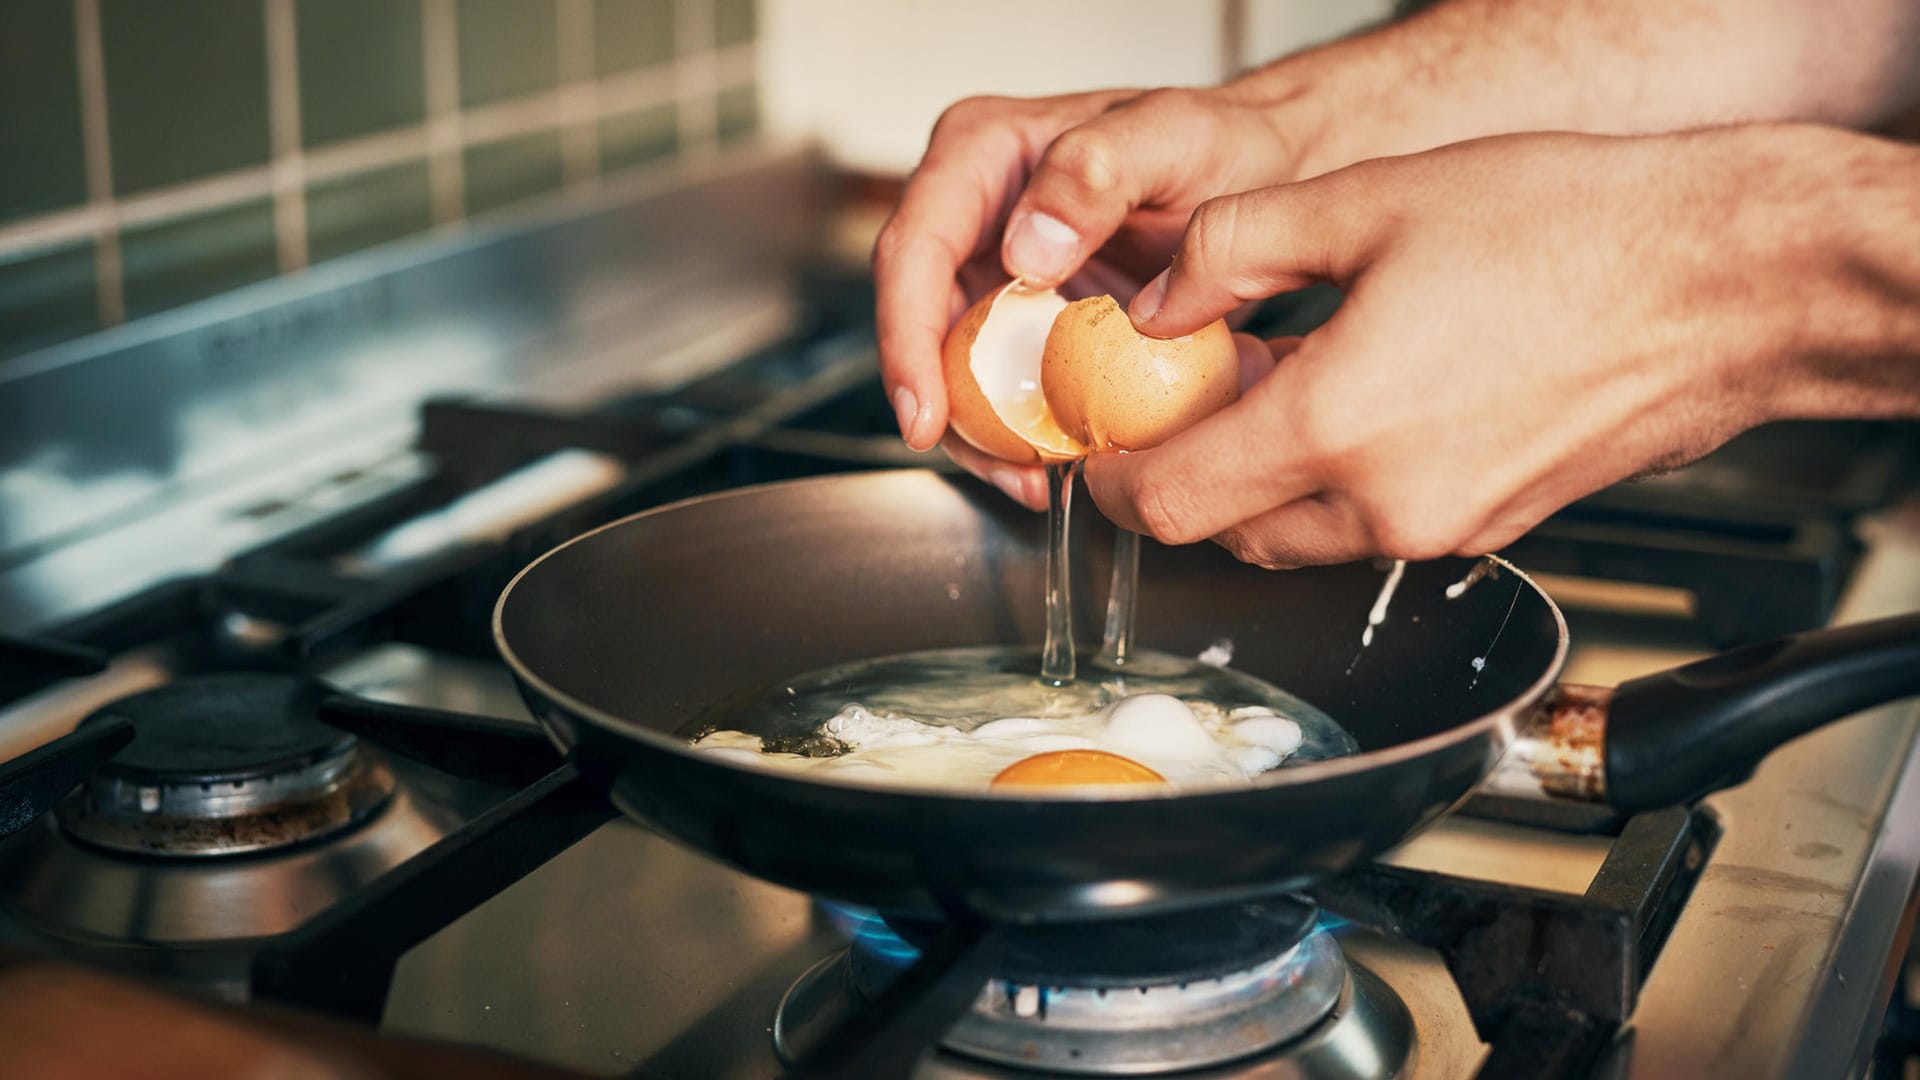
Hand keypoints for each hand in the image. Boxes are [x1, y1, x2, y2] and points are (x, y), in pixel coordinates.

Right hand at [872, 86, 1320, 507]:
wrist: (1267, 169)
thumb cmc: (1224, 141)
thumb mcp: (1172, 138)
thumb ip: (1094, 173)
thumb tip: (1023, 252)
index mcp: (982, 154)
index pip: (914, 250)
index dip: (907, 340)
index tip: (927, 415)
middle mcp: (975, 210)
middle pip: (921, 321)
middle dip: (944, 407)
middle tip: (1000, 468)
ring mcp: (997, 267)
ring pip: (954, 364)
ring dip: (984, 434)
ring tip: (1036, 480)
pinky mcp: (1030, 316)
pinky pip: (1005, 381)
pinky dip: (1024, 429)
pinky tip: (1059, 461)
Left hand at [1086, 125, 1916, 564]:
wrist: (1725, 281)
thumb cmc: (1573, 231)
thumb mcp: (1367, 203)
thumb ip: (1232, 253)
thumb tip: (1159, 301)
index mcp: (1338, 426)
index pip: (1169, 503)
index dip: (1114, 480)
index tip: (1102, 446)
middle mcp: (1386, 503)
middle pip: (1225, 533)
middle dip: (1186, 477)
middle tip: (1186, 400)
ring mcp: (1445, 527)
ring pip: (1297, 539)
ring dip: (1261, 483)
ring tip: (1276, 388)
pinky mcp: (1491, 527)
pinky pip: (1371, 529)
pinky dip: (1335, 486)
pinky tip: (1357, 403)